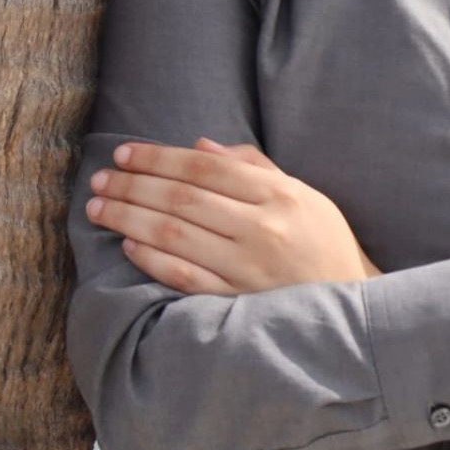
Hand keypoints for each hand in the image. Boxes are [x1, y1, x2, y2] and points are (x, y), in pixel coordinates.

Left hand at [86, 137, 381, 294]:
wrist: (351, 299)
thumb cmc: (321, 239)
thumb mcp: (300, 191)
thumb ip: (252, 166)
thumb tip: (199, 147)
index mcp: (277, 194)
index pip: (205, 167)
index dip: (160, 157)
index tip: (124, 153)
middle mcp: (261, 227)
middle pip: (184, 198)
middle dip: (134, 185)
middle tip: (100, 178)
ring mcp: (247, 267)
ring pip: (176, 235)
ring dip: (131, 218)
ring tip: (99, 207)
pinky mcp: (237, 302)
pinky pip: (186, 278)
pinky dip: (153, 260)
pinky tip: (128, 245)